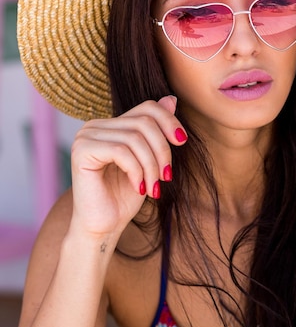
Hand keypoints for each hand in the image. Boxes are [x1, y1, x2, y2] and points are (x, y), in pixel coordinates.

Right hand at [69, 96, 186, 240]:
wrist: (103, 228)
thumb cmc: (124, 197)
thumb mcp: (149, 160)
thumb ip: (156, 131)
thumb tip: (171, 98)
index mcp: (110, 125)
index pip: (147, 107)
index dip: (169, 121)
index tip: (182, 141)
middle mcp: (95, 126)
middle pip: (144, 122)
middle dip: (162, 151)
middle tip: (166, 177)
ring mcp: (86, 136)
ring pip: (135, 138)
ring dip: (151, 166)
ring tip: (153, 188)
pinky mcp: (82, 150)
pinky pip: (121, 150)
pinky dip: (137, 171)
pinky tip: (138, 188)